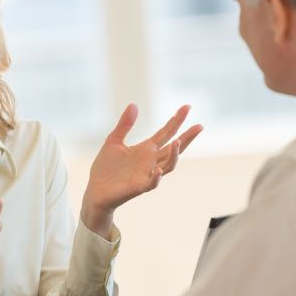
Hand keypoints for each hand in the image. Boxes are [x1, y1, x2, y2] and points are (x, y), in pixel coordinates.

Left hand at [81, 104, 202, 237]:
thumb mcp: (113, 141)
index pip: (166, 133)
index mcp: (146, 149)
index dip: (176, 120)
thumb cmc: (105, 168)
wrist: (95, 191)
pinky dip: (156, 177)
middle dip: (187, 137)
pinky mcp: (138, 187)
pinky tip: (157, 170)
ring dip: (174, 155)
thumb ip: (125, 124)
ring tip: (176, 142)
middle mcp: (150, 161)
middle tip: (200, 126)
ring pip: (168, 165)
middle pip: (174, 148)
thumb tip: (134, 104)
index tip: (187, 107)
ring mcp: (146, 174)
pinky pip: (151, 183)